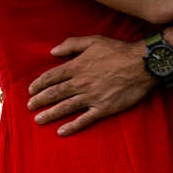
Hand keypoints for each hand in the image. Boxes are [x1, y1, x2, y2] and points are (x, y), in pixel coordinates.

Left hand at [28, 35, 153, 133]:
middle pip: (54, 94)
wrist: (143, 65)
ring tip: (38, 120)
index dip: (38, 84)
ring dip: (50, 114)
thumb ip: (71, 45)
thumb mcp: (94, 40)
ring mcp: (92, 97)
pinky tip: (61, 132)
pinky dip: (72, 126)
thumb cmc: (119, 50)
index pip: (51, 77)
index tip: (31, 90)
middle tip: (29, 106)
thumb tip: (52, 51)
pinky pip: (84, 120)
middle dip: (39, 100)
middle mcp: (81, 83)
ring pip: (65, 108)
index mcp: (77, 67)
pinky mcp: (103, 109)